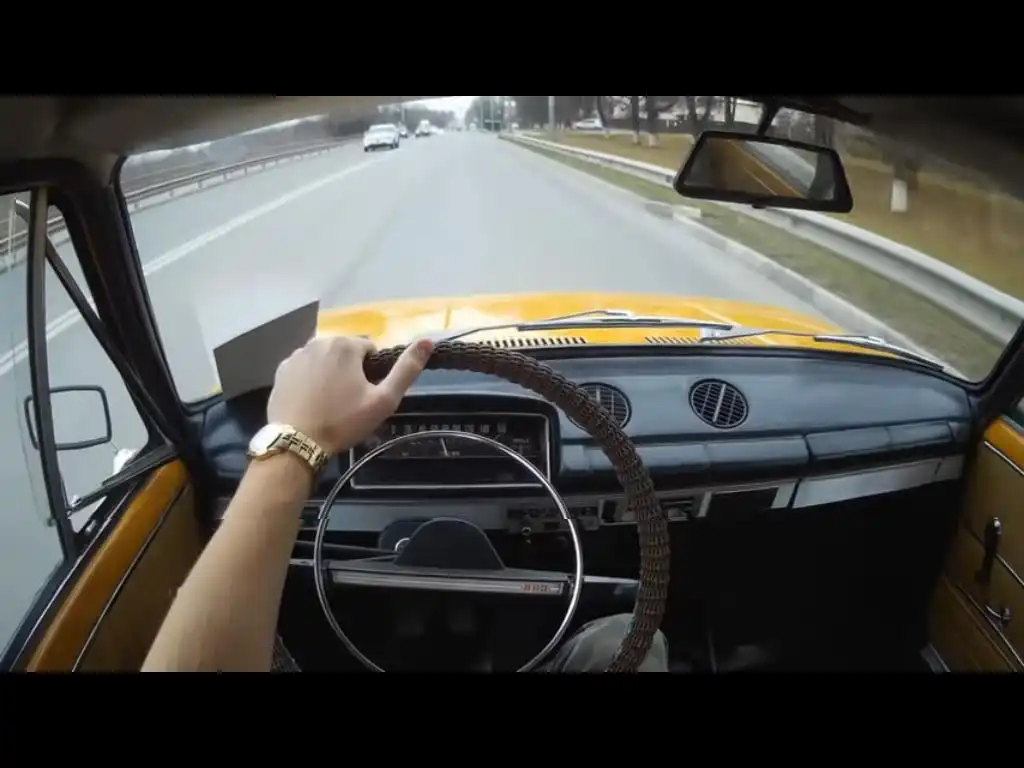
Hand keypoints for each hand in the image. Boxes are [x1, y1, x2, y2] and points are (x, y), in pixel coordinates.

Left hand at [267, 336, 432, 454]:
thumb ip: (407, 369)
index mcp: (345, 345)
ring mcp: (296, 355)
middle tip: (350, 402)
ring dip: (330, 374)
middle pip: (345, 352)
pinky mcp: (281, 370)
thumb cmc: (344, 422)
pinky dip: (310, 380)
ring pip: (323, 360)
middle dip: (350, 371)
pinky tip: (311, 402)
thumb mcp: (384, 400)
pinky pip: (304, 369)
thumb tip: (428, 341)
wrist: (298, 442)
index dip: (372, 373)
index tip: (367, 395)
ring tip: (330, 404)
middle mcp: (319, 341)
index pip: (369, 350)